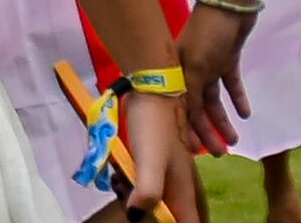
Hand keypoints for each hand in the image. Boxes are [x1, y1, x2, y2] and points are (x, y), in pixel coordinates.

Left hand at [118, 91, 197, 220]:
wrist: (151, 91)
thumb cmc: (153, 127)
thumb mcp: (150, 162)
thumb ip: (148, 192)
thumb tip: (136, 215)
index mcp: (184, 190)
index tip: (153, 221)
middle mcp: (179, 183)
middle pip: (169, 213)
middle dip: (146, 212)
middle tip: (125, 195)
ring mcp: (167, 170)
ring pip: (153, 197)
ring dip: (134, 195)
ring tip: (118, 181)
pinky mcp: (153, 158)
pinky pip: (143, 179)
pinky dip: (130, 181)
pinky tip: (117, 172)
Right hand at [177, 0, 255, 151]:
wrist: (230, 6)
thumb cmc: (208, 35)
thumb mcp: (197, 65)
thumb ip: (191, 92)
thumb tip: (185, 118)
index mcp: (175, 71)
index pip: (178, 106)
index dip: (186, 128)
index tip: (194, 151)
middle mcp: (187, 71)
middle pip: (197, 107)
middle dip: (207, 131)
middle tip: (220, 153)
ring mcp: (207, 66)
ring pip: (213, 100)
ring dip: (223, 120)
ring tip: (235, 140)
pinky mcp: (225, 60)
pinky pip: (230, 86)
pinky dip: (237, 99)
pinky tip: (246, 114)